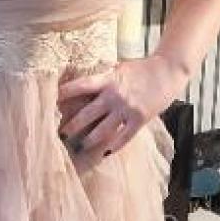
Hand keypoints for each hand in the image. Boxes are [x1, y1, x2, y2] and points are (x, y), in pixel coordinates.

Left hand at [57, 54, 185, 163]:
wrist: (168, 71)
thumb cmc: (142, 68)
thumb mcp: (120, 68)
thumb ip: (105, 76)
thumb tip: (85, 84)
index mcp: (108, 79)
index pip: (81, 86)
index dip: (64, 93)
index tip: (51, 101)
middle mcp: (115, 95)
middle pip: (87, 114)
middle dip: (72, 125)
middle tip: (61, 134)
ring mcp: (127, 109)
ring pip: (103, 130)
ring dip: (90, 140)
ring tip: (81, 145)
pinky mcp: (140, 119)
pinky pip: (124, 137)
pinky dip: (114, 146)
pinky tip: (105, 152)